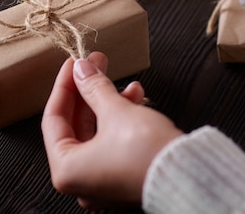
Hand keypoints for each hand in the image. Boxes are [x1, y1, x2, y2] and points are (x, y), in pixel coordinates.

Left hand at [41, 52, 182, 209]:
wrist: (190, 177)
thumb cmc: (147, 152)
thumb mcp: (116, 111)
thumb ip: (94, 87)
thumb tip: (81, 69)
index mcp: (66, 170)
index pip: (54, 119)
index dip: (64, 85)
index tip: (73, 63)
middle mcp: (80, 180)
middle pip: (75, 125)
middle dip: (89, 91)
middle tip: (97, 64)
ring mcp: (101, 182)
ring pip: (96, 132)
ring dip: (109, 102)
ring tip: (125, 81)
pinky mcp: (122, 178)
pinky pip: (112, 142)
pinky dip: (120, 119)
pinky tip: (136, 97)